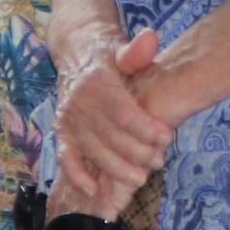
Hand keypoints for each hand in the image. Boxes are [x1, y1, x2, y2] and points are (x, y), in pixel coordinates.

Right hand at [52, 28, 176, 213]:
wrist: (76, 52)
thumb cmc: (107, 54)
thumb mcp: (121, 48)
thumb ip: (136, 51)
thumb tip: (150, 38)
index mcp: (97, 82)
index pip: (123, 112)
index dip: (145, 128)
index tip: (167, 137)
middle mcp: (79, 103)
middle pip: (111, 136)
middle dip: (137, 153)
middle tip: (159, 161)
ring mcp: (69, 120)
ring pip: (94, 151)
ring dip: (116, 169)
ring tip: (141, 178)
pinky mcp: (61, 132)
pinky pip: (66, 158)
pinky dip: (77, 176)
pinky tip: (94, 190)